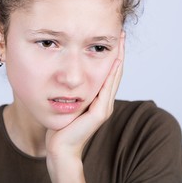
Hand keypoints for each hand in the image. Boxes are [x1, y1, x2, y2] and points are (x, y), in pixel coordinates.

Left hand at [45, 30, 124, 182]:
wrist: (60, 148)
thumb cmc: (60, 127)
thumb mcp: (67, 104)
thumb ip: (71, 92)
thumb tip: (65, 76)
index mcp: (98, 99)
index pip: (108, 73)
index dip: (112, 56)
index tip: (112, 38)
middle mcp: (104, 102)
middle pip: (114, 72)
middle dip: (118, 52)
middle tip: (121, 33)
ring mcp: (104, 108)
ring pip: (113, 78)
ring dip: (118, 59)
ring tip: (120, 41)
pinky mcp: (99, 113)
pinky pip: (106, 89)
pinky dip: (111, 74)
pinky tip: (114, 60)